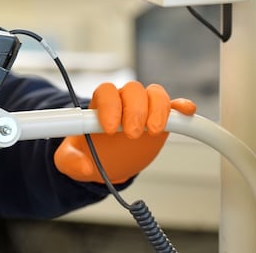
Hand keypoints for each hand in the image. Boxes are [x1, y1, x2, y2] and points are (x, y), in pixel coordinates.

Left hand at [54, 81, 195, 183]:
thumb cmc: (86, 153)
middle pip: (132, 90)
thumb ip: (71, 161)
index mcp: (99, 106)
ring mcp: (144, 108)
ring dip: (157, 109)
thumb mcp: (69, 159)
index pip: (106, 92)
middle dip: (134, 110)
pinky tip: (185, 112)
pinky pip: (174, 106)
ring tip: (152, 131)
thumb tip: (85, 166)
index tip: (108, 128)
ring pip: (154, 94)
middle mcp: (123, 102)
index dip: (109, 106)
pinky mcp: (161, 119)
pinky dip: (181, 107)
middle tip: (131, 134)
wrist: (104, 161)